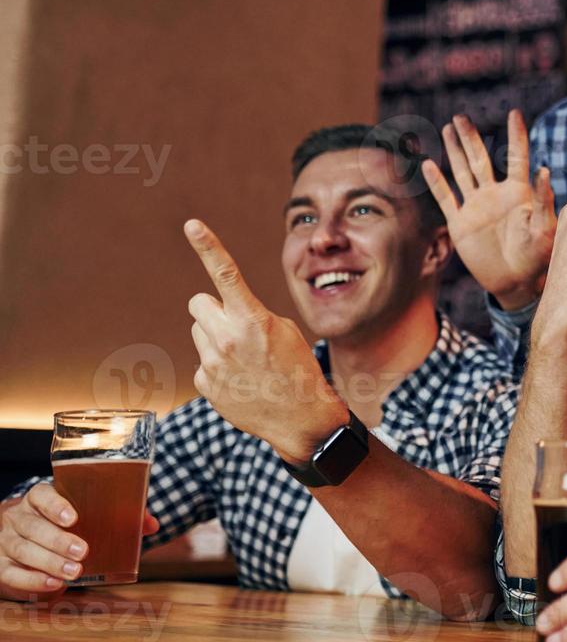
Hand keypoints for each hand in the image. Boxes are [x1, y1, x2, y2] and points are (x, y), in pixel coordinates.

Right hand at [0, 483, 157, 599]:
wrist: (27, 536)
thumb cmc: (65, 523)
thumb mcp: (87, 514)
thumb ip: (119, 516)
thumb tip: (152, 525)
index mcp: (38, 498)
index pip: (41, 495)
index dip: (55, 505)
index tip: (73, 518)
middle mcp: (18, 517)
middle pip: (32, 526)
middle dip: (58, 540)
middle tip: (83, 552)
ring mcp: (6, 541)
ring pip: (23, 549)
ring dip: (49, 562)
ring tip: (74, 572)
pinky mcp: (1, 565)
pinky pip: (11, 573)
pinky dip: (32, 580)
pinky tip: (54, 585)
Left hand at [184, 219, 345, 464]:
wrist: (300, 417)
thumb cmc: (297, 367)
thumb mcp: (284, 330)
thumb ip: (250, 314)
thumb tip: (220, 312)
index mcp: (252, 319)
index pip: (225, 274)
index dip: (208, 245)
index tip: (192, 224)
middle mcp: (227, 338)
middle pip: (198, 303)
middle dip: (213, 309)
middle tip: (236, 325)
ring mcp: (212, 362)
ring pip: (199, 331)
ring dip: (215, 337)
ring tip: (243, 357)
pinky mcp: (204, 383)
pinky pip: (202, 360)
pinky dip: (217, 366)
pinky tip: (240, 379)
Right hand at [422, 110, 554, 311]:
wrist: (518, 282)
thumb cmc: (540, 256)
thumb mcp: (546, 228)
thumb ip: (543, 201)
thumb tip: (544, 170)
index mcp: (519, 193)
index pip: (516, 157)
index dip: (516, 135)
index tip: (514, 113)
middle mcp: (495, 195)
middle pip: (481, 158)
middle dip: (471, 137)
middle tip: (461, 117)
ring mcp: (476, 207)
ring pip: (462, 172)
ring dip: (455, 151)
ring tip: (449, 128)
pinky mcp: (461, 224)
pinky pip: (446, 198)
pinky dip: (436, 182)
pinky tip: (428, 164)